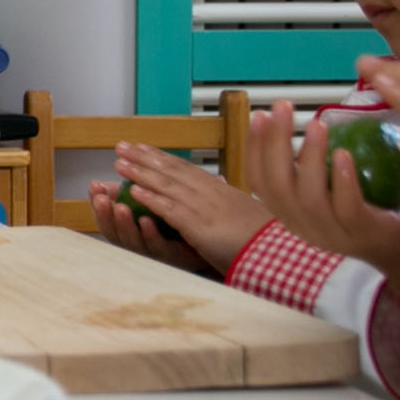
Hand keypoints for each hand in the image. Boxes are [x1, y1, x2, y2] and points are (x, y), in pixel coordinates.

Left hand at [93, 144, 269, 270]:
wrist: (280, 253)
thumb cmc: (266, 238)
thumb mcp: (246, 212)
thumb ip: (229, 198)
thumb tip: (223, 183)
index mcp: (221, 190)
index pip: (185, 168)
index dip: (162, 156)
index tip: (142, 147)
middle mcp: (211, 193)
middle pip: (171, 170)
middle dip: (144, 157)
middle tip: (121, 146)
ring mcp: (205, 208)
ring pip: (167, 185)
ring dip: (140, 172)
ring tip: (119, 162)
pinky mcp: (200, 226)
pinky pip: (171, 209)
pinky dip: (152, 198)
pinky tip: (134, 191)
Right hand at [245, 102, 399, 276]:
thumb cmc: (374, 210)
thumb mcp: (335, 190)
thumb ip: (319, 169)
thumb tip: (307, 122)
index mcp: (292, 214)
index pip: (259, 182)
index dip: (254, 148)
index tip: (261, 114)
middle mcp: (306, 227)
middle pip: (277, 187)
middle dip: (274, 144)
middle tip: (283, 107)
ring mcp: (335, 235)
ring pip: (309, 199)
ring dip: (309, 157)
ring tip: (316, 125)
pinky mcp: (365, 235)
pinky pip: (347, 208)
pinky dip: (342, 180)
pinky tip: (343, 153)